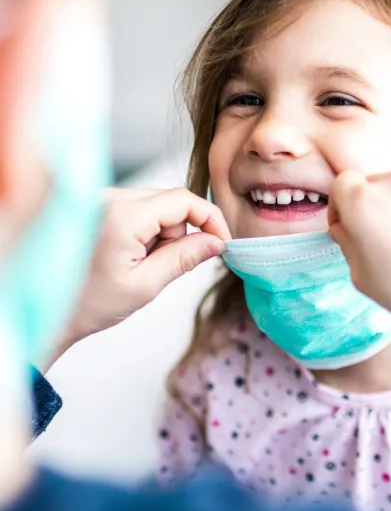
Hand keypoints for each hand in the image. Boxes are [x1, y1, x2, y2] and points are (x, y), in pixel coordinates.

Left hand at [51, 187, 229, 365]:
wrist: (49, 312)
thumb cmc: (90, 303)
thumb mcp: (147, 285)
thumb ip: (185, 258)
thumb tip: (217, 242)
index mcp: (121, 216)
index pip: (183, 200)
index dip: (210, 219)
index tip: (222, 243)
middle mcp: (108, 198)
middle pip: (170, 201)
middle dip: (180, 232)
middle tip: (163, 265)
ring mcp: (99, 199)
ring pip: (156, 205)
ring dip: (160, 233)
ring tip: (139, 263)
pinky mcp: (96, 205)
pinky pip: (138, 209)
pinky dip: (144, 230)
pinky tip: (128, 254)